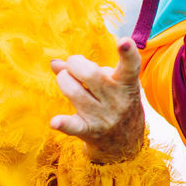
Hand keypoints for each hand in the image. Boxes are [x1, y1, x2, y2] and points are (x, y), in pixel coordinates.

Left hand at [50, 38, 146, 163]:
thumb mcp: (112, 82)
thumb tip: (54, 63)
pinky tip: (55, 122)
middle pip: (91, 75)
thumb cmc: (115, 102)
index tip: (123, 41)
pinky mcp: (90, 132)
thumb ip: (87, 69)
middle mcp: (117, 100)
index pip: (131, 66)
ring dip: (64, 81)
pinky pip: (75, 127)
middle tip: (73, 65)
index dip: (128, 53)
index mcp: (127, 83)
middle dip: (75, 64)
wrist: (126, 143)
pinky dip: (64, 124)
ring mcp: (104, 117)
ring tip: (66, 80)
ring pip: (76, 93)